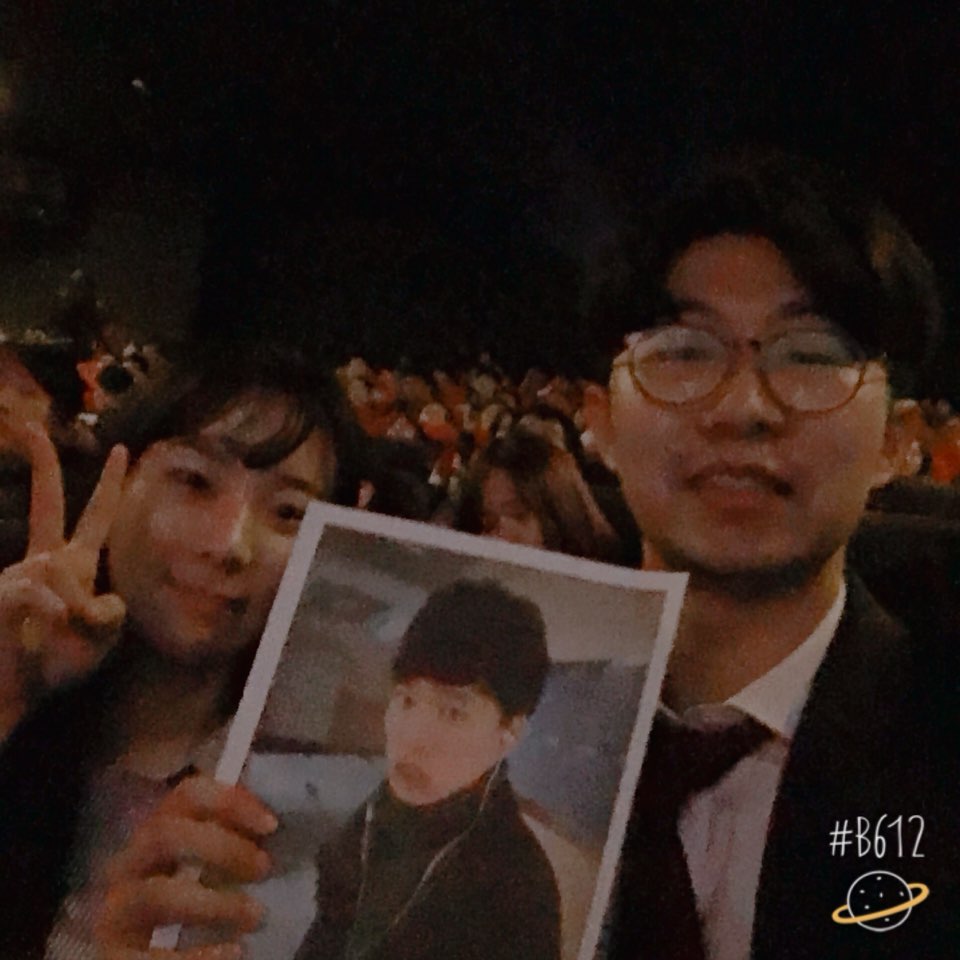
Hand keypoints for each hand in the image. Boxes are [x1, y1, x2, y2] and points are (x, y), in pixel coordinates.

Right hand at [0, 417, 127, 736]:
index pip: (93, 517)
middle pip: (48, 502)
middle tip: (31, 425)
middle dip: (42, 463)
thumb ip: (112, 613)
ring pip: (61, 575)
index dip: (108, 486)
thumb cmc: (52, 669)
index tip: (122, 450)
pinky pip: (43, 596)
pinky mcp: (1, 592)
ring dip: (70, 614)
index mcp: (69, 568)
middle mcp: (41, 562)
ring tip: (52, 639)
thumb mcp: (100, 641)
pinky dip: (51, 621)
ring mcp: (15, 574)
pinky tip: (36, 636)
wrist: (8, 695)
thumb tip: (99, 593)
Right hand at [95, 774, 276, 958]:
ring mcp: (115, 910)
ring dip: (215, 903)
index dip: (230, 801)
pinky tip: (236, 952)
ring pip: (159, 894)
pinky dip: (201, 954)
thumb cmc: (189, 905)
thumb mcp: (204, 867)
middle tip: (264, 869)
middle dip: (222, 847)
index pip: (187, 795)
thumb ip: (228, 842)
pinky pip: (154, 955)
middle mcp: (128, 864)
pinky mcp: (114, 954)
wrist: (150, 956)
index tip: (271, 825)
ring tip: (256, 916)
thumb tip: (272, 826)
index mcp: (155, 833)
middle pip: (165, 834)